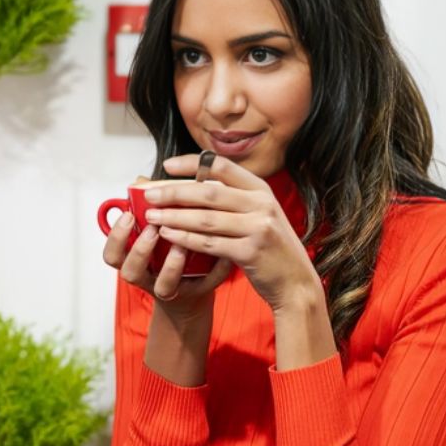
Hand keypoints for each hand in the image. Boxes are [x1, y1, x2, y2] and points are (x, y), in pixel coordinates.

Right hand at [102, 177, 232, 327]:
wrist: (192, 289)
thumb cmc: (170, 254)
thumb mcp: (156, 230)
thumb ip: (150, 209)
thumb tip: (142, 181)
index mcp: (134, 261)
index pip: (113, 255)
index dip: (117, 237)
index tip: (128, 214)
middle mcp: (148, 278)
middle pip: (131, 272)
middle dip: (140, 250)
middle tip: (153, 229)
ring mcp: (171, 289)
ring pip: (163, 285)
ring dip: (171, 265)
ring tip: (181, 245)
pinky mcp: (197, 293)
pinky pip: (204, 285)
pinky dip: (215, 270)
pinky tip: (223, 255)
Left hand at [144, 154, 323, 313]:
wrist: (295, 281)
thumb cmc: (271, 248)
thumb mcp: (260, 215)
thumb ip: (234, 200)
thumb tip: (191, 188)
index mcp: (261, 190)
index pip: (222, 167)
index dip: (192, 164)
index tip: (166, 165)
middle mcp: (262, 204)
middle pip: (209, 192)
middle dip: (175, 192)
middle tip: (149, 194)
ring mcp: (258, 228)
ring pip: (207, 218)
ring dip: (175, 216)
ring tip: (152, 215)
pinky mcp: (251, 252)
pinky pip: (210, 243)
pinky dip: (186, 238)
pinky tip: (169, 235)